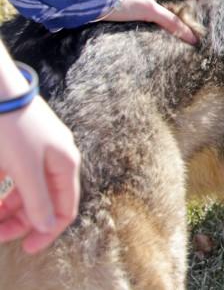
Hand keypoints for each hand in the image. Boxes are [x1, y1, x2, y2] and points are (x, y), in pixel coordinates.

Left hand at [0, 78, 79, 254]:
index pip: (64, 208)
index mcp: (65, 164)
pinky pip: (14, 177)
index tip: (26, 249)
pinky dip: (2, 190)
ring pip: (26, 190)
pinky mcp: (18, 146)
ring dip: (8, 208)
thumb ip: (37, 199)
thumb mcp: (25, 169)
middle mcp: (54, 159)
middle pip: (43, 201)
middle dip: (20, 221)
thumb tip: (47, 225)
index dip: (47, 231)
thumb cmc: (13, 128)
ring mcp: (37, 152)